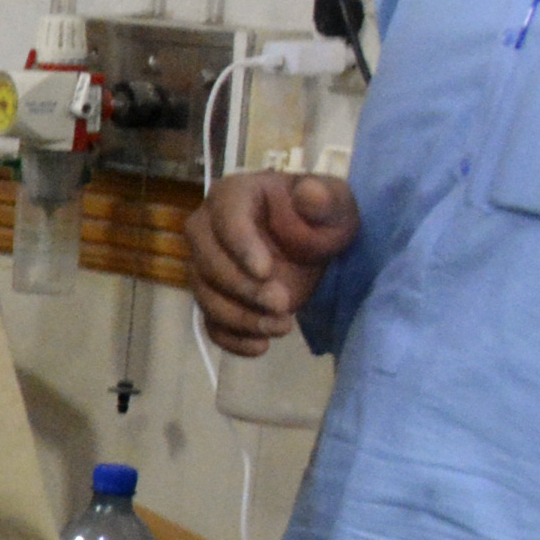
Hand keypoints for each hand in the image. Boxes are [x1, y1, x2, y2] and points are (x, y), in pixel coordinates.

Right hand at [189, 171, 360, 355]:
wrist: (313, 243)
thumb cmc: (321, 218)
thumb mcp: (334, 205)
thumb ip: (325, 200)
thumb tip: (307, 193)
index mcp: (232, 197)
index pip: (225, 220)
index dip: (240, 246)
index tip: (266, 271)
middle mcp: (206, 229)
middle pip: (206, 262)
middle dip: (242, 288)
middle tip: (282, 303)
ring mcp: (205, 267)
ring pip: (205, 296)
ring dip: (240, 317)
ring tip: (282, 326)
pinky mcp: (215, 298)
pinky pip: (210, 323)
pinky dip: (231, 339)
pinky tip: (261, 346)